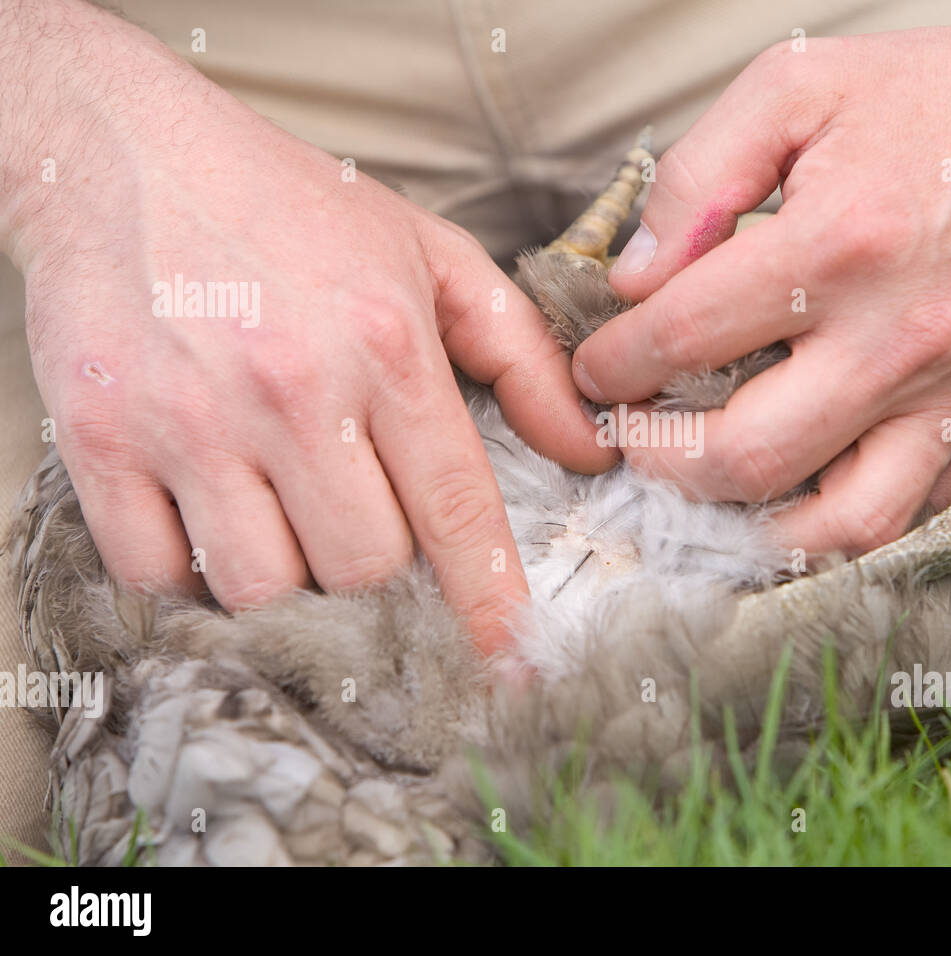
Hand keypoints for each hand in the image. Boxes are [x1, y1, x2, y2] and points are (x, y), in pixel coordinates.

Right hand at [2, 1, 615, 652]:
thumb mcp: (430, 256)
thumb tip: (587, 450)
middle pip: (363, 569)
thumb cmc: (291, 207)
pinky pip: (158, 574)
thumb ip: (521, 357)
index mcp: (385, 345)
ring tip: (284, 515)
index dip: (491, 603)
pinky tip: (211, 520)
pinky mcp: (99, 438)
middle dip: (378, 574)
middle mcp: (291, 389)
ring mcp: (188, 419)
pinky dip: (191, 575)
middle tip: (360, 525)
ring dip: (288, 579)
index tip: (511, 666)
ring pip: (263, 587)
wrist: (125, 151)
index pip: (458, 511)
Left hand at [573, 0, 950, 554]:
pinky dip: (842, 522)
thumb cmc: (946, 98)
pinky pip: (912, 514)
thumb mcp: (800, 87)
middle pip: (743, 458)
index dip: (614, 365)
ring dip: (749, 524)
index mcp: (837, 249)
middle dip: (658, 460)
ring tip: (708, 486)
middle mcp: (898, 341)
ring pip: (836, 524)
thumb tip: (637, 277)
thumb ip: (698, 177)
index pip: (682, 342)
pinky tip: (802, 488)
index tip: (598, 369)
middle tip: (631, 437)